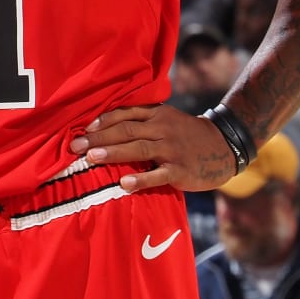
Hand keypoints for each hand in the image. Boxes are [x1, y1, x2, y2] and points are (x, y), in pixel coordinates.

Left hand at [70, 103, 238, 192]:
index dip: (102, 120)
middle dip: (98, 138)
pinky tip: (124, 184)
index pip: (125, 114)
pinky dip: (140, 179)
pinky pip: (158, 175)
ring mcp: (171, 149)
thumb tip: (105, 128)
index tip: (82, 128)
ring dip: (113, 153)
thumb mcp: (166, 119)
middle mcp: (162, 128)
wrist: (224, 146)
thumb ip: (141, 121)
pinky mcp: (180, 170)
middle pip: (126, 130)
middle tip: (75, 145)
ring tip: (91, 158)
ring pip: (138, 149)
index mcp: (157, 114)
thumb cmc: (187, 134)